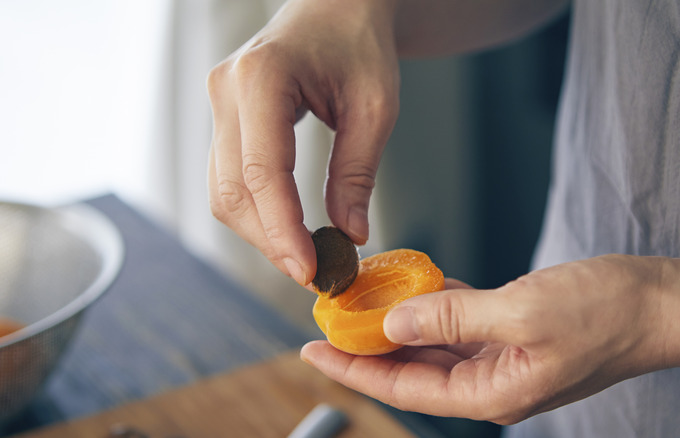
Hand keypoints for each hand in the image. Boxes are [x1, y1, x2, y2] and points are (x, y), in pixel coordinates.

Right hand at [206, 0, 399, 284]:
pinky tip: (288, 229)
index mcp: (262, 77)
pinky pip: (229, 179)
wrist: (336, 8)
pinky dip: (257, 212)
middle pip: (233, 190)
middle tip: (314, 273)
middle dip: (271, 240)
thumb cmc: (358, 45)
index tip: (310, 270)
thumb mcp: (374, 106)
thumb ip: (357, 172)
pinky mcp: (224, 118)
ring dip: (261, 232)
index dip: (283, 230)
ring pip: (223, 191)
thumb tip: (350, 235)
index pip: (263, 172)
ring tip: (305, 256)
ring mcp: (218, 103)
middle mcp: (226, 90)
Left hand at [300, 256, 667, 423]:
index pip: (405, 388)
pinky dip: (434, 304)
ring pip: (433, 344)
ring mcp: (502, 357)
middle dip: (368, 345)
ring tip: (360, 301)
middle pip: (412, 368)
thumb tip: (394, 323)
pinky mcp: (512, 330)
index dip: (355, 369)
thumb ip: (454, 319)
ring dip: (398, 322)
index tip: (313, 348)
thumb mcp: (524, 313)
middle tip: (328, 319)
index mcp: (493, 393)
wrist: (659, 302)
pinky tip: (411, 286)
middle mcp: (491, 382)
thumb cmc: (607, 313)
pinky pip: (459, 322)